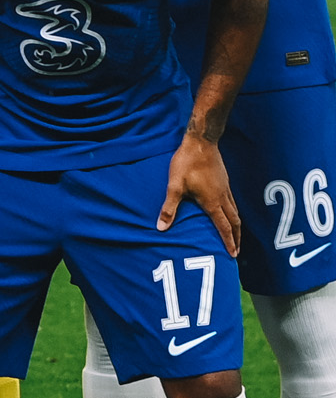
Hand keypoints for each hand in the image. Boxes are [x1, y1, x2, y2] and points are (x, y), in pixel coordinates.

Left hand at [160, 130, 239, 255]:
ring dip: (237, 226)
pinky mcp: (224, 182)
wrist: (202, 143)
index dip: (229, 241)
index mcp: (212, 202)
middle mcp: (223, 197)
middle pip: (235, 222)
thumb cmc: (186, 164)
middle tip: (237, 251)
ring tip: (235, 236)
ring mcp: (226, 189)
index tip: (233, 254)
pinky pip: (233, 203)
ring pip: (236, 212)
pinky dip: (234, 213)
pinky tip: (228, 212)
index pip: (224, 227)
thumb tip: (161, 228)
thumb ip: (169, 208)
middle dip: (236, 238)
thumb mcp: (174, 186)